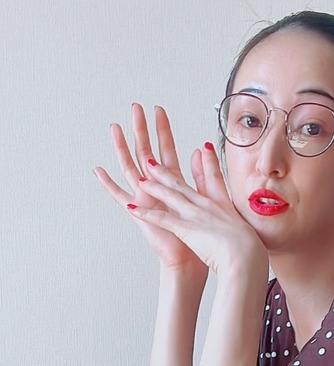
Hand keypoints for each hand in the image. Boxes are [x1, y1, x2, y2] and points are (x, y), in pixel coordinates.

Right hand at [94, 104, 205, 276]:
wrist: (191, 258)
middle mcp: (156, 187)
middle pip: (145, 152)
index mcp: (173, 184)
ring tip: (115, 127)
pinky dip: (108, 184)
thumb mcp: (204, 198)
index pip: (166, 150)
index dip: (162, 130)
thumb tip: (200, 150)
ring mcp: (144, 198)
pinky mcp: (138, 212)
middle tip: (135, 108)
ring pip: (130, 166)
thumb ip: (202, 175)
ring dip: (122, 147)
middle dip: (141, 130)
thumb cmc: (199, 234)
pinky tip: (98, 170)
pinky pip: (119, 195)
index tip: (158, 110)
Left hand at [124, 126, 265, 276]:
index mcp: (225, 208)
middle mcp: (208, 208)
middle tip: (155, 161)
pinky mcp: (186, 229)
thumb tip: (247, 230)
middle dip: (167, 172)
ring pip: (170, 197)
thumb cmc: (249, 253)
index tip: (203, 148)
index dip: (208, 163)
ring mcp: (196, 216)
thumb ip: (244, 228)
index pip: (215, 180)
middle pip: (185, 185)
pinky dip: (146, 213)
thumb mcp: (249, 233)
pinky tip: (133, 208)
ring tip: (141, 180)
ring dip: (154, 188)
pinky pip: (162, 219)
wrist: (245, 259)